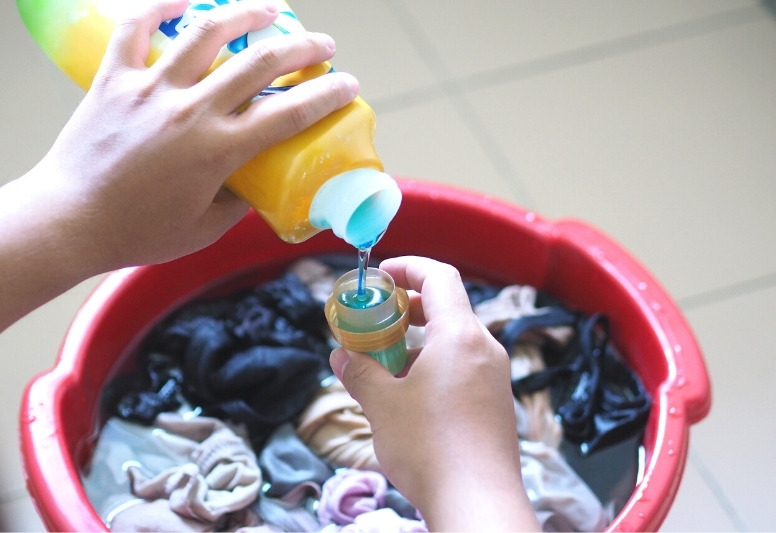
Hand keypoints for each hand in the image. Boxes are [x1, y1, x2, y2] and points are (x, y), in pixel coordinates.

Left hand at [28, 0, 358, 270]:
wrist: (70, 221)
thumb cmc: (138, 232)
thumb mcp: (204, 229)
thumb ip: (237, 202)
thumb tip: (253, 182)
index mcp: (218, 150)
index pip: (290, 113)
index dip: (328, 94)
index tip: (347, 84)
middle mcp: (190, 110)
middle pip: (260, 62)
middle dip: (303, 48)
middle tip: (322, 45)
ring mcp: (151, 89)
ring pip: (206, 31)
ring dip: (246, 14)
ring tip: (269, 9)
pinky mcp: (115, 79)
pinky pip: (137, 26)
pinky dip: (160, 4)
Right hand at [329, 256, 539, 531]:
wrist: (478, 502)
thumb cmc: (429, 446)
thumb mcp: (382, 404)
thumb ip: (359, 373)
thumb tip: (340, 357)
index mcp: (461, 335)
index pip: (440, 277)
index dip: (409, 266)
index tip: (382, 274)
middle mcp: (485, 348)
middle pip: (448, 307)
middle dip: (408, 308)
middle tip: (376, 321)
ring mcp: (495, 377)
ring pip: (454, 341)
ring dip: (419, 342)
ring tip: (385, 364)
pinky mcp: (496, 403)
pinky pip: (464, 367)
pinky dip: (435, 365)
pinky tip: (410, 395)